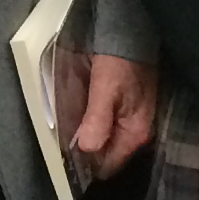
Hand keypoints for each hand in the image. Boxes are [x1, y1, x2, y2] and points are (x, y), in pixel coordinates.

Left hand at [73, 53, 156, 178]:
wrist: (132, 34)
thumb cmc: (119, 61)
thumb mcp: (105, 88)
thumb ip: (97, 121)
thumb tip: (85, 148)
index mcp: (135, 132)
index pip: (108, 165)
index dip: (87, 165)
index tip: (64, 158)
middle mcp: (138, 131)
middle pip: (108, 154)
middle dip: (86, 150)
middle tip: (61, 142)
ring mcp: (134, 120)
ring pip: (107, 140)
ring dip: (88, 137)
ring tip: (66, 131)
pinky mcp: (128, 108)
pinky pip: (108, 126)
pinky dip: (94, 124)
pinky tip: (78, 117)